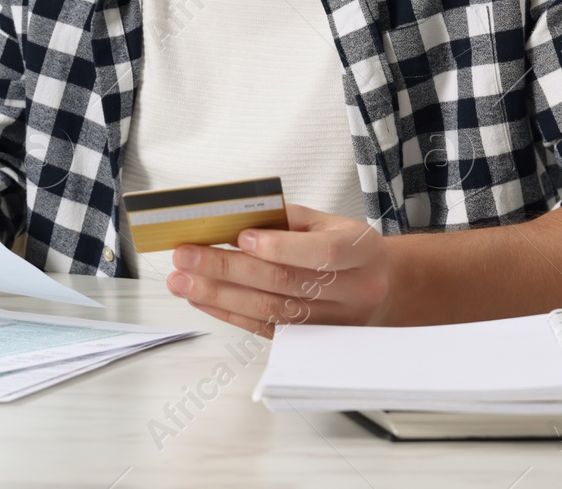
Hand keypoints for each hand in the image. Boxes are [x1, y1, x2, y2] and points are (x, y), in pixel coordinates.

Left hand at [164, 204, 394, 336]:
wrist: (380, 285)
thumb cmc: (342, 244)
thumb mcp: (324, 220)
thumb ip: (281, 219)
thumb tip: (228, 221)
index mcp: (361, 250)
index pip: (322, 253)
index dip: (280, 247)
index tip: (240, 237)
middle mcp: (355, 290)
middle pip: (286, 283)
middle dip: (228, 268)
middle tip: (186, 256)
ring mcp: (336, 322)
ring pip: (272, 311)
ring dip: (219, 295)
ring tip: (182, 281)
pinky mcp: (314, 342)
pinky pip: (267, 330)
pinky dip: (229, 314)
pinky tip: (201, 300)